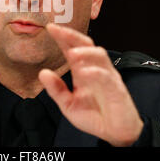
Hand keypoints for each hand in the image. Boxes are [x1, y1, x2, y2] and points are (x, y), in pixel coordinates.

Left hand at [38, 23, 143, 146]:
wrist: (116, 134)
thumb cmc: (95, 116)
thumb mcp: (68, 104)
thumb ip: (56, 90)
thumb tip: (42, 73)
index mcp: (82, 70)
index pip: (72, 48)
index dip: (62, 36)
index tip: (49, 27)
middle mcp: (95, 69)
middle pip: (86, 44)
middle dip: (71, 35)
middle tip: (57, 30)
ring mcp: (107, 77)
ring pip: (99, 55)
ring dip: (85, 52)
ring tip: (71, 54)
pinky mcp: (117, 90)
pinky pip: (107, 77)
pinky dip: (95, 72)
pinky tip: (84, 72)